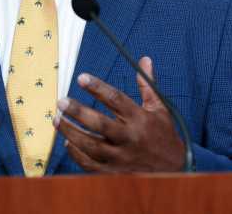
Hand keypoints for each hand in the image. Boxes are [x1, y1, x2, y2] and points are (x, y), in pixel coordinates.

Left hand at [53, 56, 184, 172]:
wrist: (175, 170)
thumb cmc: (164, 134)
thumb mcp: (159, 108)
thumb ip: (147, 84)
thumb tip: (144, 59)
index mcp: (140, 119)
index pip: (116, 100)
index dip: (98, 87)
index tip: (81, 77)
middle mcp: (130, 138)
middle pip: (100, 124)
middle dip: (78, 112)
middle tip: (61, 101)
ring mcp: (121, 158)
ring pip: (91, 146)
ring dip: (71, 132)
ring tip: (56, 119)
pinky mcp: (114, 172)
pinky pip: (90, 164)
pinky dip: (76, 154)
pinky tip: (67, 141)